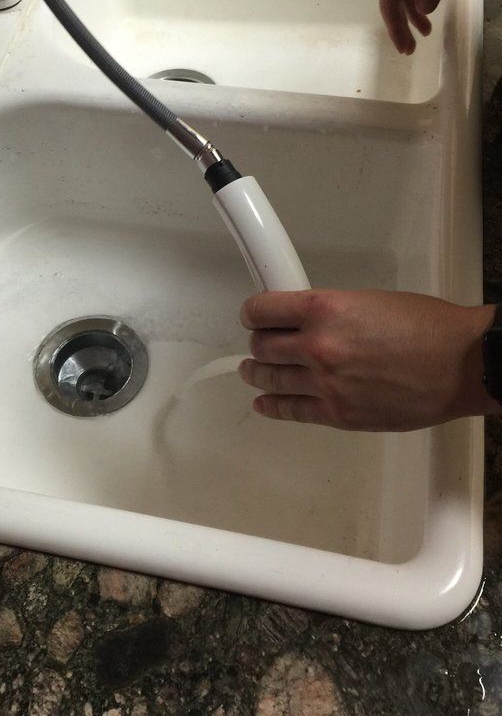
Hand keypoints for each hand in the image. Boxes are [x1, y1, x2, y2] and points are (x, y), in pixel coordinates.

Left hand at [239, 289, 496, 430]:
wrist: (463, 365)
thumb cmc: (428, 327)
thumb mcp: (368, 301)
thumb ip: (330, 313)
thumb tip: (305, 323)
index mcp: (324, 309)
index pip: (262, 310)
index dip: (253, 313)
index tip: (252, 316)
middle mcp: (316, 346)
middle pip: (262, 346)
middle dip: (258, 344)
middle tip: (260, 344)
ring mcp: (325, 384)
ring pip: (271, 379)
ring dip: (258, 373)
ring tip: (253, 371)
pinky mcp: (338, 414)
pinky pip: (291, 411)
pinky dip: (272, 406)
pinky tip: (264, 402)